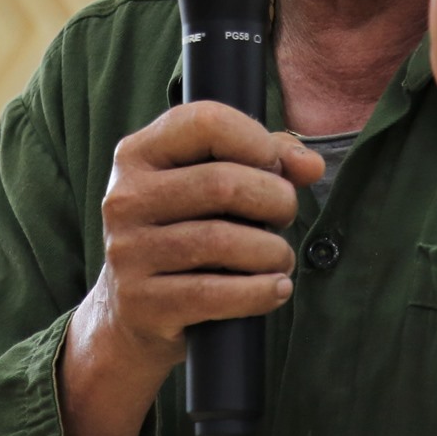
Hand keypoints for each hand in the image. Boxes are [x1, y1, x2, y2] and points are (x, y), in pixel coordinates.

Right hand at [73, 102, 321, 382]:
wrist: (129, 313)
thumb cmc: (183, 234)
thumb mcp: (209, 185)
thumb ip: (264, 160)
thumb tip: (310, 165)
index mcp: (138, 154)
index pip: (205, 122)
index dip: (256, 141)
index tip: (275, 167)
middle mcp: (125, 197)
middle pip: (221, 183)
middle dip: (274, 199)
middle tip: (285, 215)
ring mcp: (128, 251)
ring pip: (221, 241)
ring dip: (271, 251)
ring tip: (280, 257)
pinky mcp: (140, 301)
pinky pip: (215, 294)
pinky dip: (259, 291)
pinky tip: (276, 288)